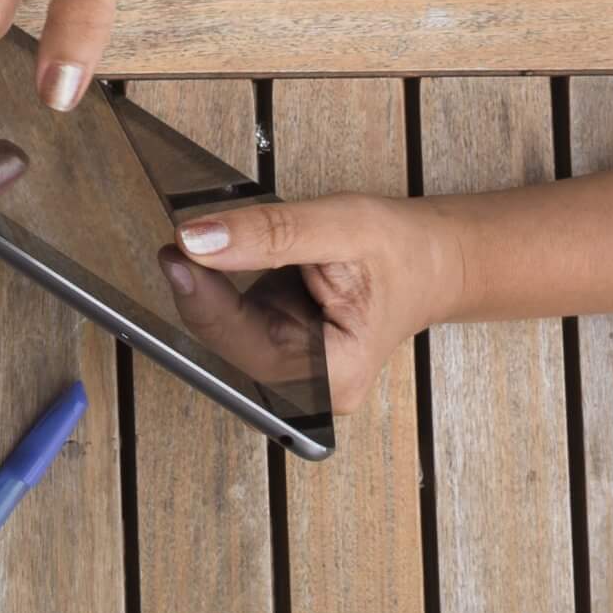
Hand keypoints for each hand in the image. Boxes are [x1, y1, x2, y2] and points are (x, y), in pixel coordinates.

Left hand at [165, 195, 464, 413]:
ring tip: (207, 244)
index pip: (242, 342)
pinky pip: (232, 320)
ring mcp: (293, 370)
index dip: (202, 297)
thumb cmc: (405, 251)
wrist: (434, 260)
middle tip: (181, 240)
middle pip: (225, 341)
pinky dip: (221, 287)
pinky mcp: (280, 349)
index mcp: (333, 374)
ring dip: (207, 286)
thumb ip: (269, 235)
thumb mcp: (341, 227)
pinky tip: (223, 259)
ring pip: (222, 330)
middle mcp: (310, 385)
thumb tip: (198, 240)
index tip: (177, 251)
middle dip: (200, 289)